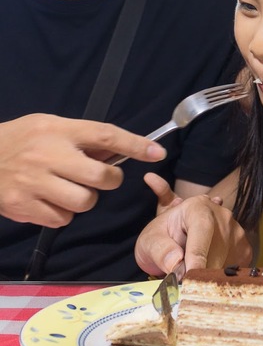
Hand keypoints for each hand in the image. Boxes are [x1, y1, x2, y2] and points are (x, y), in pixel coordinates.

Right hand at [0, 114, 165, 226]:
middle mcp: (48, 156)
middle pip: (100, 177)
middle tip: (99, 177)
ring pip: (84, 203)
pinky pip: (62, 219)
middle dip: (108, 181)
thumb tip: (118, 151)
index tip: (157, 152)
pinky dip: (63, 213)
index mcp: (59, 131)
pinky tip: (50, 199)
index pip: (105, 135)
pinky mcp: (24, 207)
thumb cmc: (22, 139)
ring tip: (68, 188)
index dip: (135, 145)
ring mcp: (35, 184)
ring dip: (84, 199)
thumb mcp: (51, 126)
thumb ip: (82, 137)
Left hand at [135, 191, 252, 275]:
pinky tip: (205, 270)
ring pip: (226, 265)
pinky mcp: (244, 249)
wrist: (177, 238)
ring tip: (190, 272)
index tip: (188, 277)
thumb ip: (160, 250)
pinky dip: (217, 279)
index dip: (196, 254)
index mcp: (197, 207)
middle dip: (197, 273)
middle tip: (180, 284)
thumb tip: (176, 264)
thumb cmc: (162, 238)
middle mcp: (222, 215)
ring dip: (206, 278)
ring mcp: (236, 232)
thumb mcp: (150, 241)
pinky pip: (234, 271)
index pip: (202, 229)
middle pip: (215, 252)